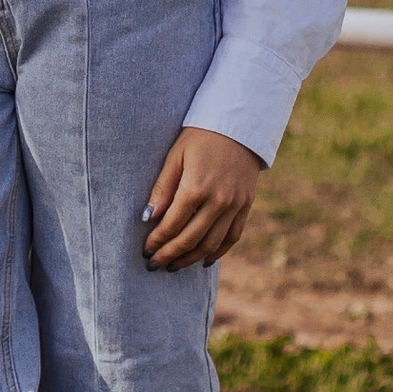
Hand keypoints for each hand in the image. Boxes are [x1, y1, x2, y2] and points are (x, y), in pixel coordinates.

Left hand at [141, 124, 264, 270]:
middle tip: (154, 265)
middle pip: (190, 239)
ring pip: (212, 244)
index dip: (157, 241)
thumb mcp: (176, 156)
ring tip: (174, 266)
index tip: (146, 250)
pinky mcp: (246, 206)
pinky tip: (204, 260)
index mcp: (196, 187)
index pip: (172, 224)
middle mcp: (218, 201)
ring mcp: (235, 205)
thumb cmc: (201, 137)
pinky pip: (232, 237)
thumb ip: (162, 188)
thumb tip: (148, 217)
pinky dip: (218, 252)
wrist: (239, 126)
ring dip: (191, 259)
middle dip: (170, 255)